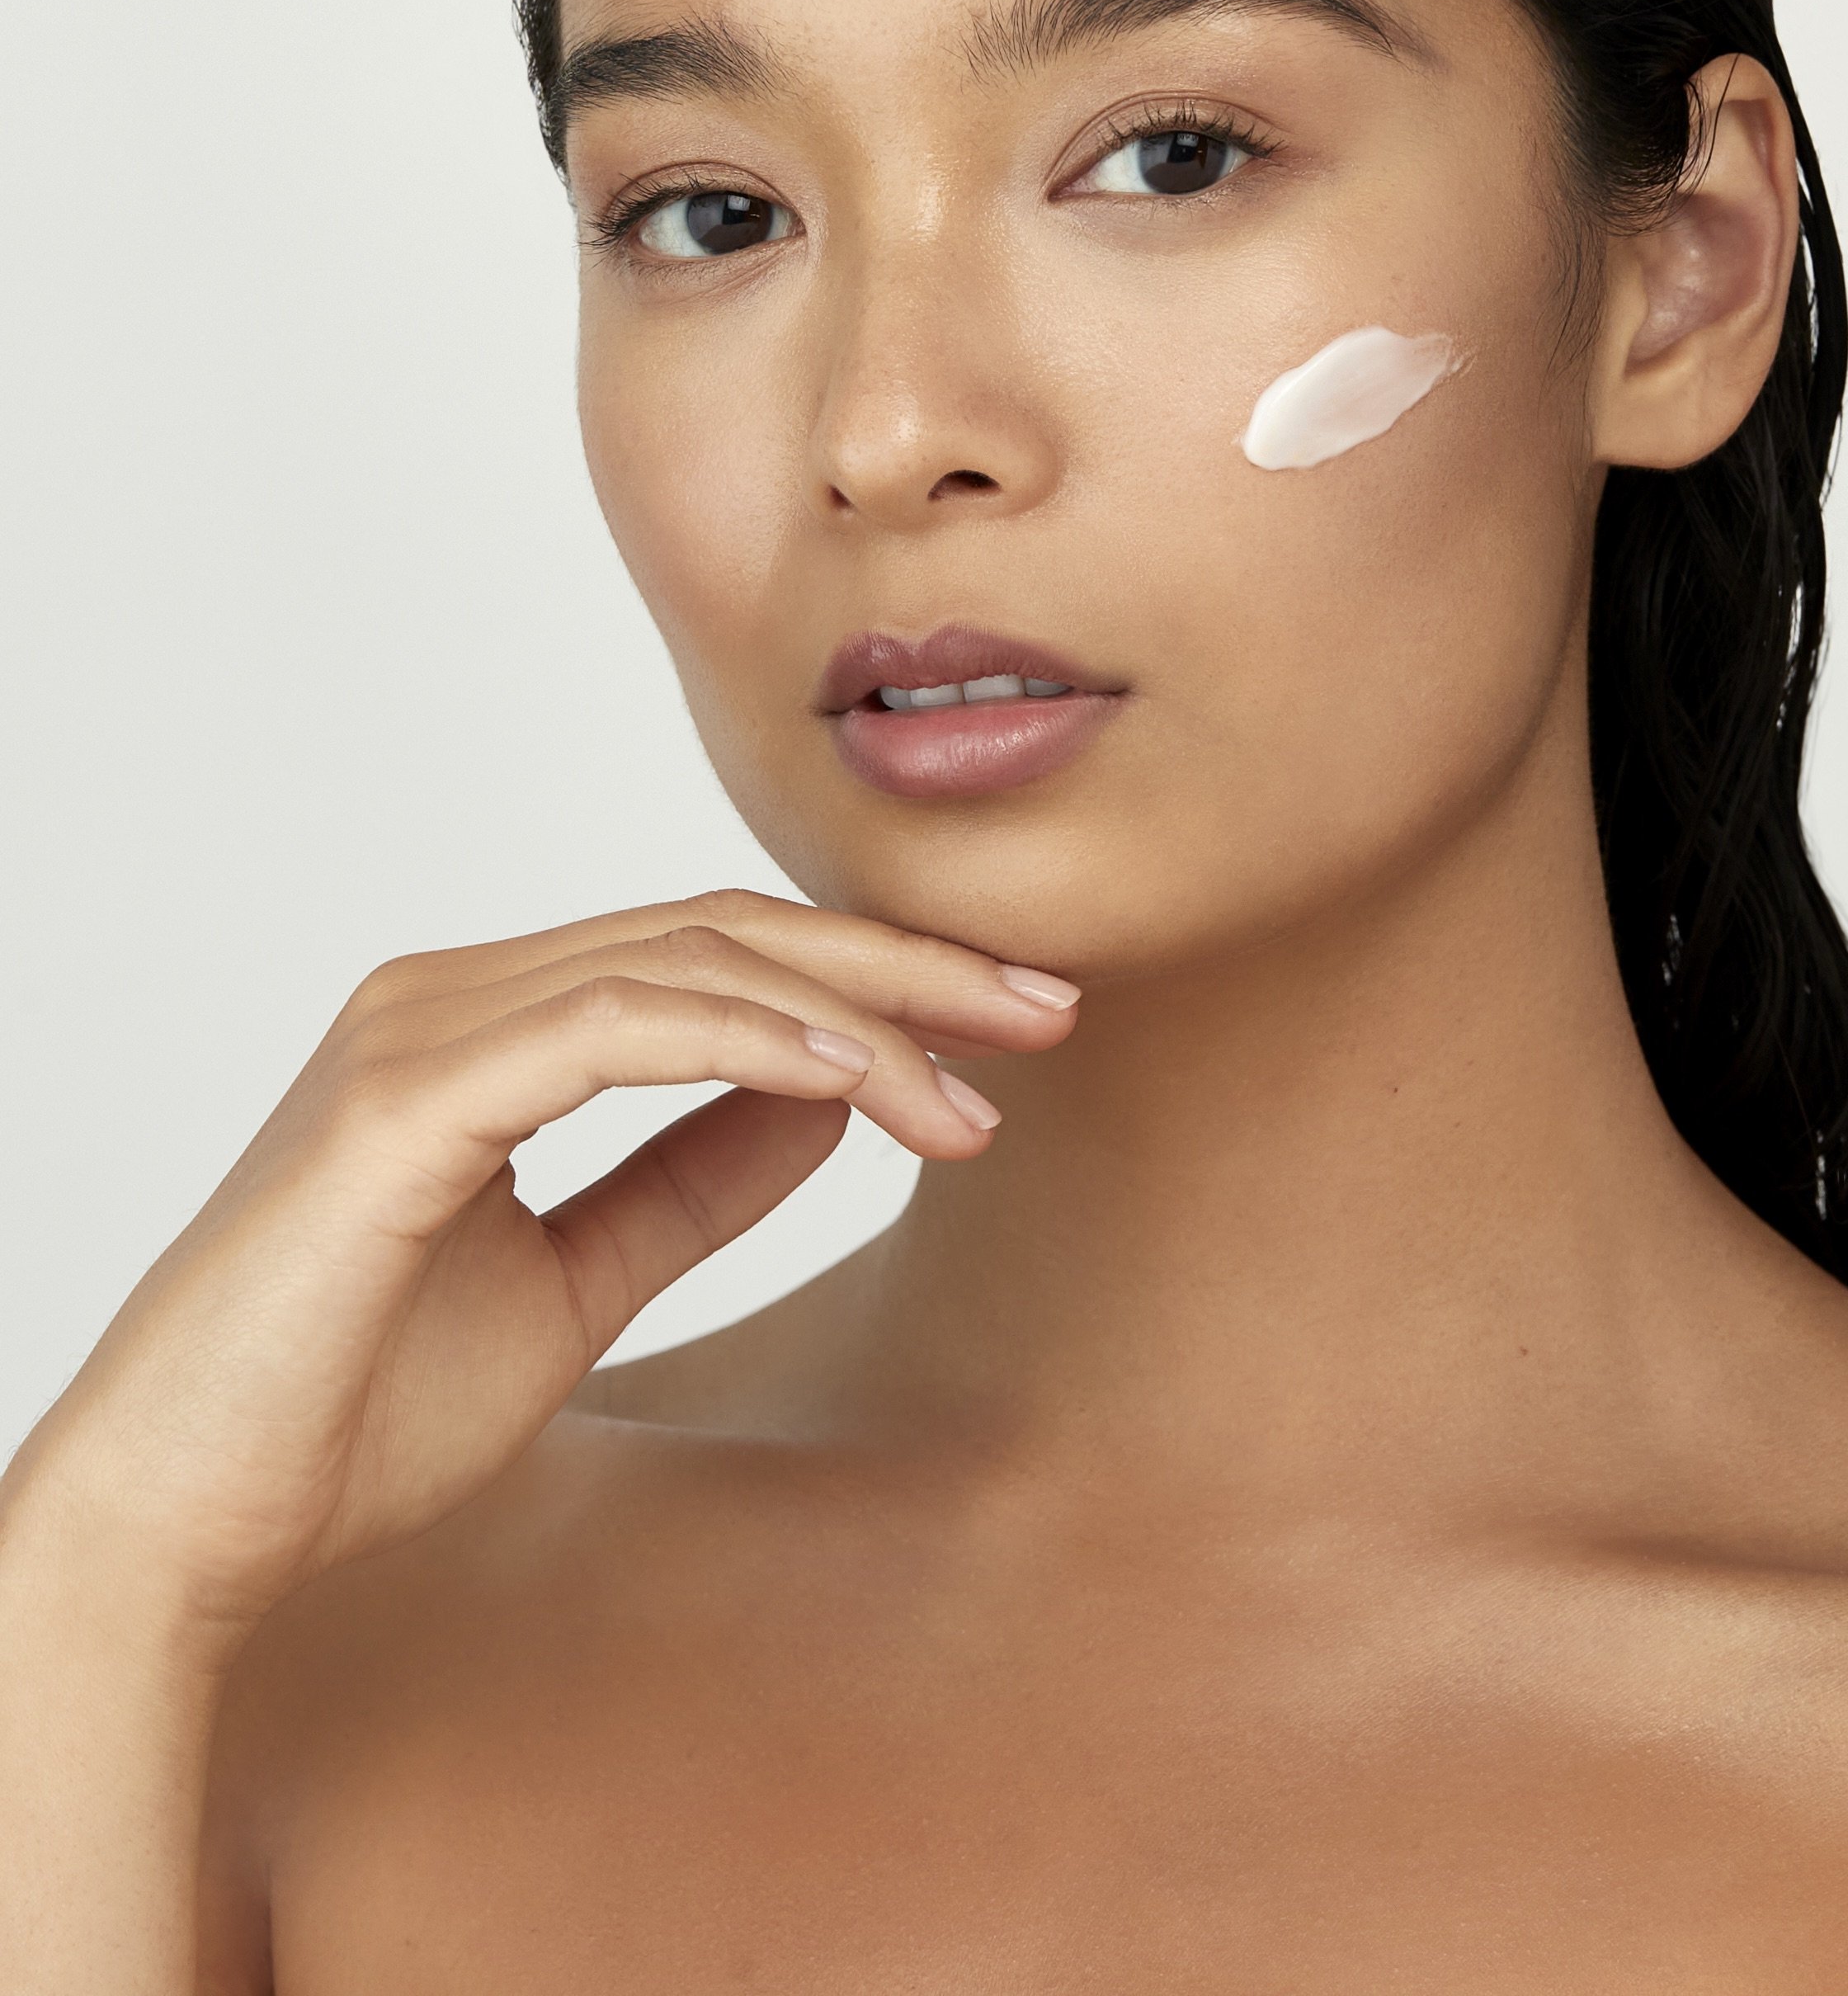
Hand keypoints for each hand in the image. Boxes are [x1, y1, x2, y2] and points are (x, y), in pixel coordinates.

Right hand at [1, 891, 1077, 1646]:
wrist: (194, 1518)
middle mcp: (453, 991)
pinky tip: (857, 1079)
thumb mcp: (577, 1284)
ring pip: (687, 964)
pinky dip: (745, 1041)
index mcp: (490, 1022)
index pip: (718, 955)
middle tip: (1051, 1007)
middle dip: (903, 967)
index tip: (1010, 1029)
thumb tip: (836, 1090)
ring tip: (979, 1084)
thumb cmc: (358, 1408)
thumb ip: (693, 1178)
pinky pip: (610, 1028)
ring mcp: (421, 1026)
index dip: (875, 979)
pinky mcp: (403, 1094)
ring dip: (855, 1017)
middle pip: (725, 931)